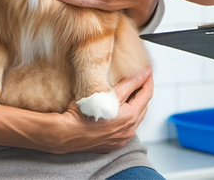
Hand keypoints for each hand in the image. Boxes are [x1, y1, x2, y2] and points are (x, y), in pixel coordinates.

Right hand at [39, 68, 153, 153]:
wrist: (65, 134)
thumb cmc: (82, 114)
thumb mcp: (108, 93)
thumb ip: (129, 83)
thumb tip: (143, 74)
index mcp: (129, 118)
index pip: (147, 94)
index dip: (148, 80)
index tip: (148, 70)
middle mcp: (128, 131)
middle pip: (143, 106)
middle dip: (143, 91)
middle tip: (141, 77)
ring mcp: (120, 139)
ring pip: (135, 117)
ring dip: (136, 103)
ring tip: (132, 90)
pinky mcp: (112, 143)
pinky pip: (125, 127)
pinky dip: (127, 115)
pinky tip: (120, 107)